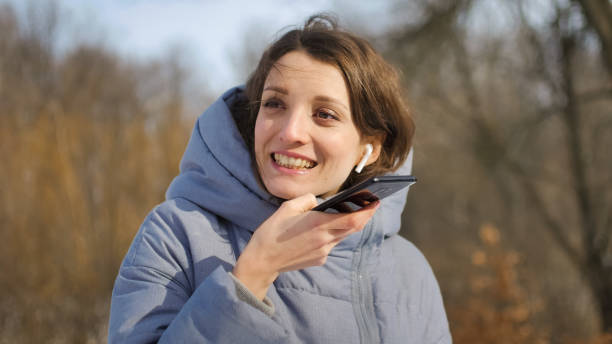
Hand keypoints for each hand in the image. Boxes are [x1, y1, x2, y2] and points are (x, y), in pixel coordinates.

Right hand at [232, 193, 378, 299]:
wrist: (262, 262)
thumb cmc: (272, 232)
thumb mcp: (287, 208)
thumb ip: (307, 200)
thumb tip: (320, 201)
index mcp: (318, 225)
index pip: (352, 219)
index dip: (367, 211)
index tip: (375, 201)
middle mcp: (324, 239)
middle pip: (353, 227)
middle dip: (364, 215)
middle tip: (370, 203)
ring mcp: (323, 252)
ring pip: (342, 235)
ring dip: (347, 224)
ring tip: (349, 212)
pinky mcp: (319, 259)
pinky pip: (331, 243)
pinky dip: (332, 234)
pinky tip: (323, 229)